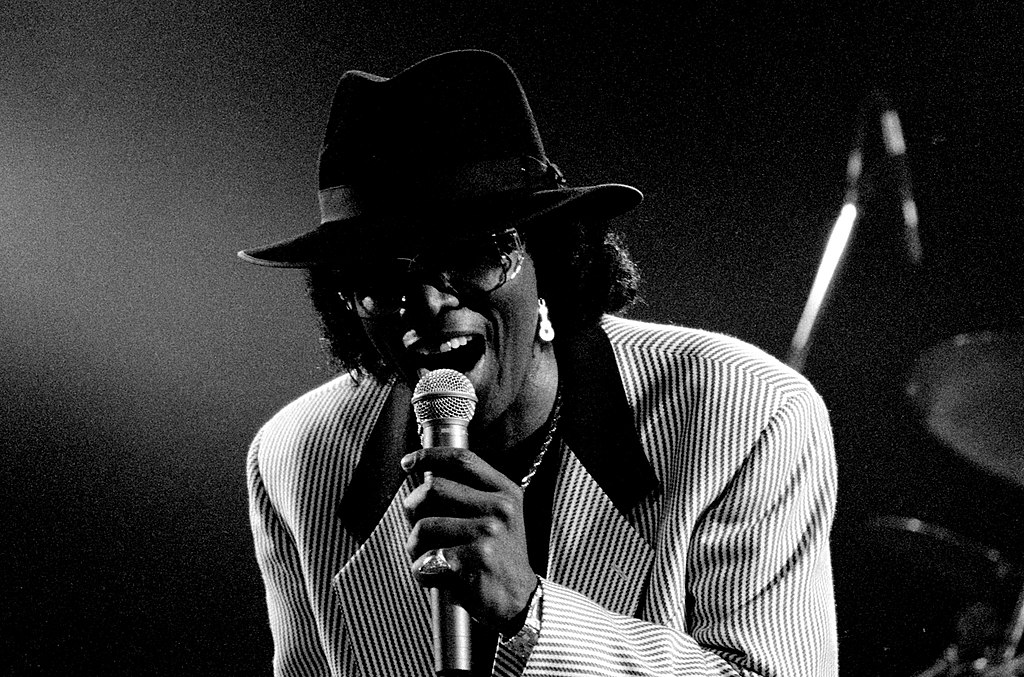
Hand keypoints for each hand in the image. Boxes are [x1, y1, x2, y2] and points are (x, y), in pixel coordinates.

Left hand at [402, 447, 537, 629]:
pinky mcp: (473, 563)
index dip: (429, 456)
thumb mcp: (500, 516)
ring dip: (414, 547)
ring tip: (428, 558)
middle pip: (435, 488)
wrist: (519, 599)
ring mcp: (488, 535)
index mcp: (505, 492)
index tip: (408, 463)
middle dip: (412, 507)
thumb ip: (470, 493)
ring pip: (423, 527)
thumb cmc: (499, 556)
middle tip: (415, 526)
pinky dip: (420, 572)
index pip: (462, 460)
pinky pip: (424, 561)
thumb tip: (424, 477)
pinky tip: (435, 578)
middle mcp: (500, 509)